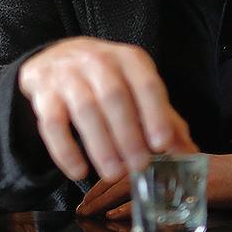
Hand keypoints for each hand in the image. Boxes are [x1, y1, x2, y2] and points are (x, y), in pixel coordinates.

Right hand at [18, 37, 195, 181]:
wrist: (55, 58)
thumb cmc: (106, 79)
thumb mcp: (137, 89)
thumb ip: (163, 119)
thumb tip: (188, 154)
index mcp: (128, 59)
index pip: (146, 84)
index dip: (155, 114)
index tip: (162, 145)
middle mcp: (97, 60)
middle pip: (114, 97)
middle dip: (128, 135)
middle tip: (138, 167)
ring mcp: (66, 74)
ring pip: (84, 110)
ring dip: (100, 145)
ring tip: (112, 174)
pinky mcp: (43, 92)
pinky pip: (52, 123)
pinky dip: (65, 150)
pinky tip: (78, 171)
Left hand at [76, 153, 231, 218]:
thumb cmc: (218, 178)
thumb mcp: (181, 177)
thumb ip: (154, 184)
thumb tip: (120, 205)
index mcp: (159, 151)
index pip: (120, 161)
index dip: (100, 181)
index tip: (84, 198)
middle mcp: (163, 155)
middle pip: (119, 171)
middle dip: (96, 193)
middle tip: (80, 211)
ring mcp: (173, 169)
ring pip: (130, 182)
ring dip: (106, 200)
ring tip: (90, 214)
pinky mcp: (185, 184)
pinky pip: (152, 196)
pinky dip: (132, 207)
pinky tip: (116, 216)